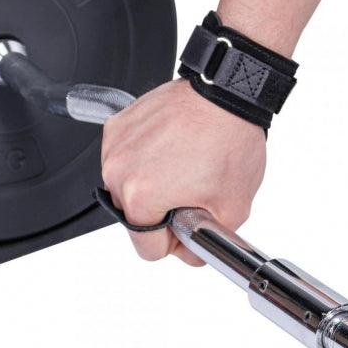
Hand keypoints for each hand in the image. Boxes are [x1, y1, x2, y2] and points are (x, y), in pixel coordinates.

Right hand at [101, 79, 266, 264]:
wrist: (228, 94)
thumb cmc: (231, 141)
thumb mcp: (232, 209)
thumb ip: (208, 242)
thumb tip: (192, 253)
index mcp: (142, 196)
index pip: (148, 250)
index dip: (175, 245)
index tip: (189, 228)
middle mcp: (119, 170)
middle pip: (136, 220)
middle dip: (165, 216)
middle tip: (193, 194)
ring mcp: (116, 146)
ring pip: (129, 192)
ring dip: (154, 189)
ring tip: (186, 170)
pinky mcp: (117, 126)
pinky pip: (127, 162)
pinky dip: (148, 164)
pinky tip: (174, 154)